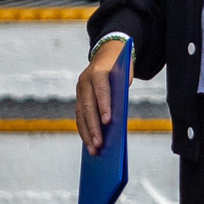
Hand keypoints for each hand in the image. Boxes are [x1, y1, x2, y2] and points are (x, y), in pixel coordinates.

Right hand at [75, 37, 128, 155]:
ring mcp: (80, 90)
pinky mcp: (79, 98)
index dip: (104, 106)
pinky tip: (89, 143)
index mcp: (98, 71)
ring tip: (93, 150)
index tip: (108, 122)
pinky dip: (84, 130)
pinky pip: (79, 116)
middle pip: (88, 106)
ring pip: (81, 114)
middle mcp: (85, 81)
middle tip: (99, 144)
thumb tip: (116, 122)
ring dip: (86, 133)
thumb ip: (120, 92)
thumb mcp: (124, 74)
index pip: (100, 90)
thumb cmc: (121, 67)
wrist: (108, 53)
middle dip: (93, 127)